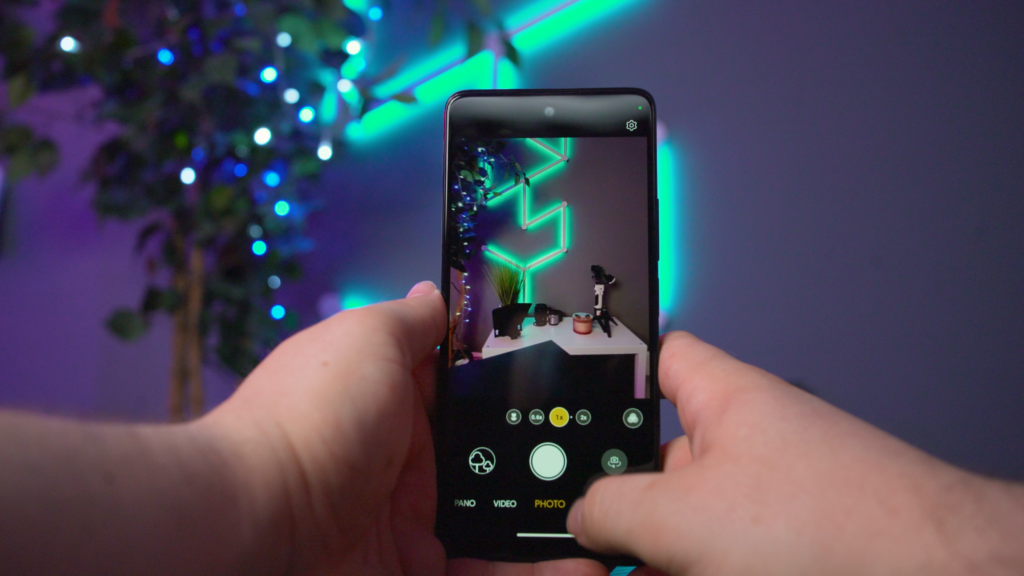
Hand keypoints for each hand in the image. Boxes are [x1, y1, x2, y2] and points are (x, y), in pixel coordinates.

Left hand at [204, 281, 605, 574]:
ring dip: (553, 531)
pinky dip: (532, 575)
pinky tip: (584, 572)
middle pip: (498, 462)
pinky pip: (485, 573)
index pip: (475, 393)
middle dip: (553, 469)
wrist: (256, 526)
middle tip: (615, 473)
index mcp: (399, 402)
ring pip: (501, 526)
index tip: (585, 396)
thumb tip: (436, 291)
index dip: (528, 392)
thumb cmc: (315, 417)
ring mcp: (415, 525)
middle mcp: (410, 464)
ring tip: (611, 534)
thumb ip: (410, 322)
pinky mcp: (418, 572)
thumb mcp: (367, 343)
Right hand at [567, 332, 1023, 574]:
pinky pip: (712, 556)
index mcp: (724, 399)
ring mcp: (767, 504)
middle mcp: (747, 445)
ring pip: (682, 523)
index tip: (569, 404)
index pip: (659, 358)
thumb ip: (615, 507)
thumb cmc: (837, 524)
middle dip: (613, 499)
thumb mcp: (685, 515)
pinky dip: (679, 570)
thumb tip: (582, 517)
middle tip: (577, 534)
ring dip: (641, 550)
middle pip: (655, 462)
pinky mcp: (783, 551)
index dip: (613, 372)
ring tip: (606, 569)